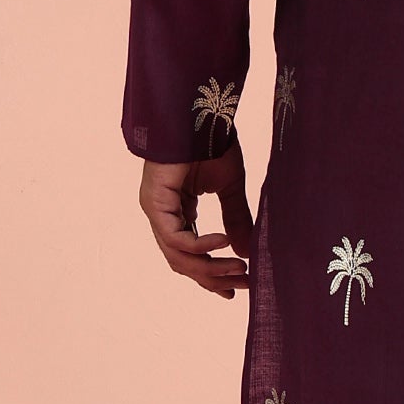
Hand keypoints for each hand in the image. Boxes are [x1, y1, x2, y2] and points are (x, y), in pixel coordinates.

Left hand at [140, 142, 254, 298]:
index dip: (211, 275)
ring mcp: (156, 211)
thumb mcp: (229, 188)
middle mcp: (163, 217)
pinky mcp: (156, 203)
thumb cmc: (210, 142)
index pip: (190, 255)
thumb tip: (246, 252)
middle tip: (243, 283)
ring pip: (178, 257)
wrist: (198, 114)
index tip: (236, 289)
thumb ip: (235, 219)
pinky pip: (177, 238)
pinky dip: (201, 246)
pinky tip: (224, 242)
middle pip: (184, 263)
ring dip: (210, 268)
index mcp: (178, 213)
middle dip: (214, 277)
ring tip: (239, 269)